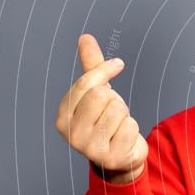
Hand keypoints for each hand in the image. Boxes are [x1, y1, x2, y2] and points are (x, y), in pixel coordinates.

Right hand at [55, 34, 146, 183]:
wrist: (120, 157)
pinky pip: (131, 127)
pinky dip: (133, 129)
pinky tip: (124, 139)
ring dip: (125, 114)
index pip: (86, 83)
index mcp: (62, 115)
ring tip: (118, 126)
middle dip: (115, 99)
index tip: (118, 64)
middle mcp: (71, 134)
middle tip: (113, 111)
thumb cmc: (106, 120)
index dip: (106, 70)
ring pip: (118, 110)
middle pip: (103, 96)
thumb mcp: (97, 93)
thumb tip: (85, 37)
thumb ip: (91, 67)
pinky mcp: (111, 158)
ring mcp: (89, 149)